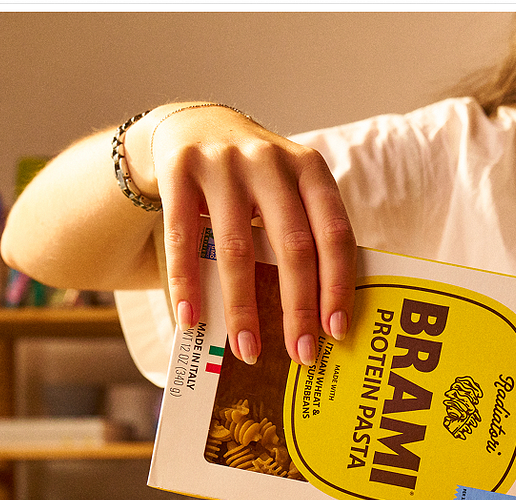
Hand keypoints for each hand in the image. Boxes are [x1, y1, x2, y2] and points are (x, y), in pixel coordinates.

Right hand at [133, 104, 356, 365]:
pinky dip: (187, 283)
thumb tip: (321, 319)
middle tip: (301, 356)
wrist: (194, 126)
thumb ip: (306, 236)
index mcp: (311, 170)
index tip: (337, 332)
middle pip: (292, 246)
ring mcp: (223, 162)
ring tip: (247, 349)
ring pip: (237, 248)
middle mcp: (270, 161)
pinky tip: (190, 319)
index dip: (337, 286)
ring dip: (242, 307)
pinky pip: (183, 237)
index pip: (335, 234)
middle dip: (298, 308)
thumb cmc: (256, 181)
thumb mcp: (289, 192)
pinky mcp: (178, 168)